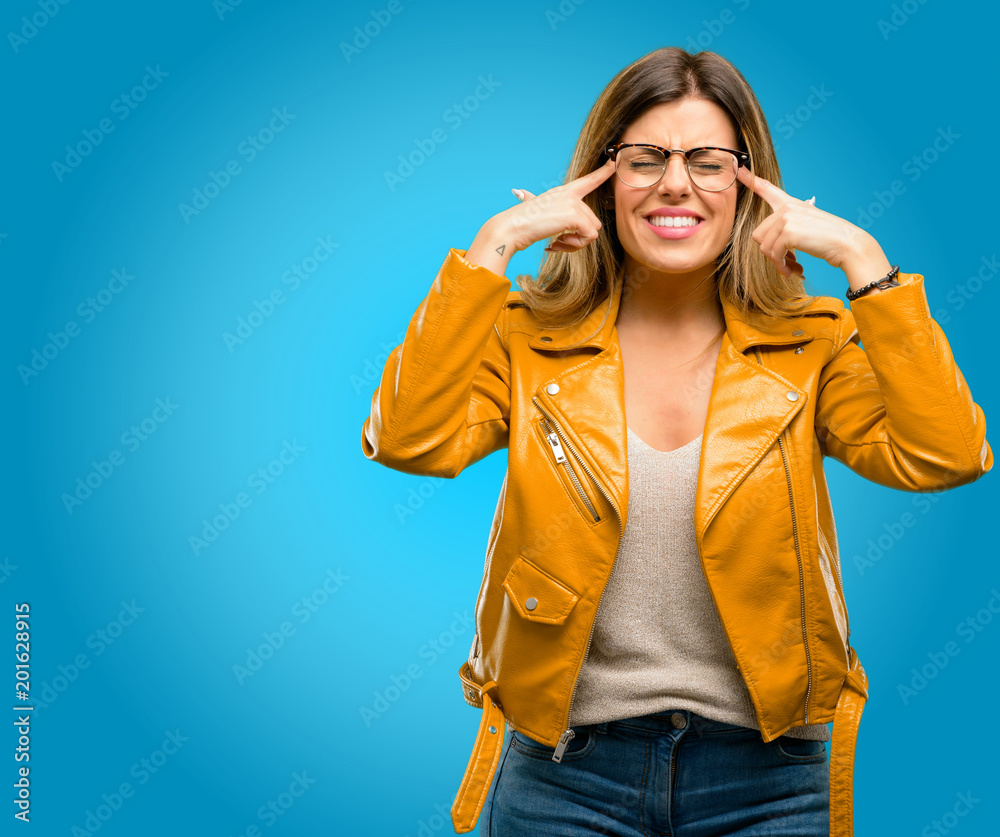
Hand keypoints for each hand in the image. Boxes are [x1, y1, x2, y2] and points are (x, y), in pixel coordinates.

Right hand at [499, 158, 615, 254]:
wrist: (511, 228)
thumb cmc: (518, 220)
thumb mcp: (529, 205)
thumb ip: (529, 197)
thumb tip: (517, 191)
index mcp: (562, 192)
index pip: (588, 180)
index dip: (603, 171)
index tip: (613, 161)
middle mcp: (570, 195)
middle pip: (592, 220)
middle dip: (579, 237)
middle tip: (559, 243)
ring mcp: (573, 204)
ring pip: (593, 230)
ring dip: (576, 244)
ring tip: (557, 244)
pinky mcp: (574, 216)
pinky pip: (588, 237)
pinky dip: (574, 246)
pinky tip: (555, 245)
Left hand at [735, 166, 878, 278]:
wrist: (847, 244)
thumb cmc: (827, 239)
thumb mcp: (805, 225)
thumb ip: (785, 227)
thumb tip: (766, 244)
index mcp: (791, 204)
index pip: (767, 189)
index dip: (750, 179)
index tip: (738, 167)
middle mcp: (786, 208)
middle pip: (759, 235)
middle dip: (770, 252)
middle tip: (786, 262)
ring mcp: (787, 218)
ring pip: (764, 247)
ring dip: (777, 262)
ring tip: (791, 267)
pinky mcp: (789, 232)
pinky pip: (774, 254)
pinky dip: (782, 266)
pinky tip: (794, 270)